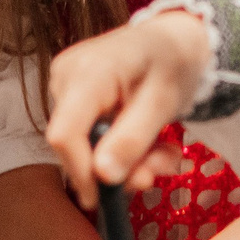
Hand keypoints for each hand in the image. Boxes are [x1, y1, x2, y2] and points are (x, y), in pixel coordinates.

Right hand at [46, 12, 210, 205]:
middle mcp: (66, 76)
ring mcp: (65, 84)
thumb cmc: (172, 63)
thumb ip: (133, 139)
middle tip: (158, 170)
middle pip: (76, 143)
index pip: (65, 134)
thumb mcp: (163, 102)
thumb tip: (102, 177)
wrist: (175, 40)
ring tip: (163, 153)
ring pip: (85, 144)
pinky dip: (121, 147)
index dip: (81, 171)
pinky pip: (89, 135)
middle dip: (117, 167)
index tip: (105, 199)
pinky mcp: (71, 96)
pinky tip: (148, 141)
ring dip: (127, 159)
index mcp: (88, 71)